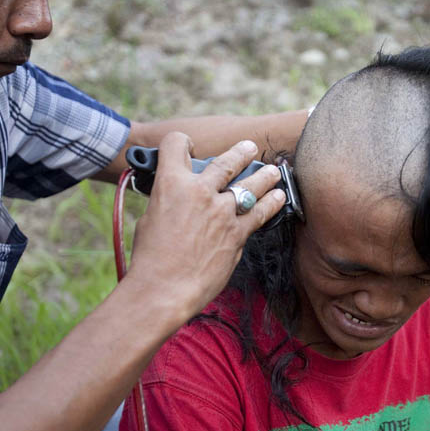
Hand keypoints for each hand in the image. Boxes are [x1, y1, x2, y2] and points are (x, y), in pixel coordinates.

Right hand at [125, 133, 285, 325]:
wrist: (164, 288)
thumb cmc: (151, 259)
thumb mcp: (150, 218)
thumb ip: (168, 201)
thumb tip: (177, 200)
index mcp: (170, 184)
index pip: (175, 145)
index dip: (180, 142)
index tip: (187, 145)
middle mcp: (199, 192)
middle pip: (225, 162)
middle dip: (241, 152)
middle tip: (250, 147)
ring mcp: (221, 212)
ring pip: (250, 185)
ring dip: (264, 175)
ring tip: (273, 170)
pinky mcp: (237, 234)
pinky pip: (260, 213)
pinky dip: (272, 203)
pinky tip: (279, 197)